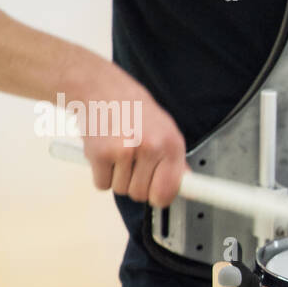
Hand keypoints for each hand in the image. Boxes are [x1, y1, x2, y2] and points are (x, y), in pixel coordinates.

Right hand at [78, 78, 185, 207]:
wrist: (100, 88)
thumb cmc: (133, 108)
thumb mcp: (164, 128)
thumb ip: (174, 158)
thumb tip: (187, 183)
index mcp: (170, 144)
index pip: (169, 191)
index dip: (161, 197)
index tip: (158, 198)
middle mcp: (150, 148)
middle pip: (141, 195)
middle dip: (135, 183)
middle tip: (131, 163)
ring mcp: (124, 152)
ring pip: (121, 190)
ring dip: (117, 177)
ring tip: (118, 152)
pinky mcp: (100, 154)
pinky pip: (102, 185)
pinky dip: (101, 174)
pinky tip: (105, 153)